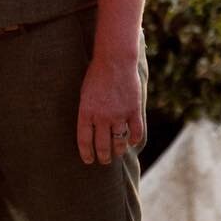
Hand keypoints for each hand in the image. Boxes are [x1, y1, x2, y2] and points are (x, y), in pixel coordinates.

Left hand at [76, 50, 145, 165]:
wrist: (115, 60)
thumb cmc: (96, 75)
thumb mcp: (85, 94)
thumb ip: (88, 113)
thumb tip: (91, 131)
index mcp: (86, 112)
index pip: (85, 141)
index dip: (86, 154)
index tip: (89, 160)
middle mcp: (102, 116)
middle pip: (102, 145)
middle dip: (103, 156)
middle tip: (104, 160)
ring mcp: (119, 114)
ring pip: (119, 141)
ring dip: (118, 150)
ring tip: (117, 153)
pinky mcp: (133, 110)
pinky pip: (136, 131)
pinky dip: (134, 139)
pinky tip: (132, 141)